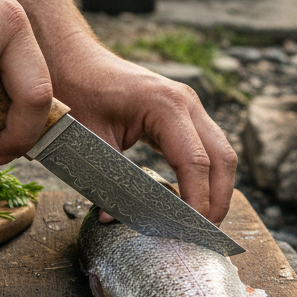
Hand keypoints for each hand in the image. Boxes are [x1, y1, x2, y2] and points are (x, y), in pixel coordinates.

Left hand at [50, 35, 237, 225]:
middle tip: (205, 235)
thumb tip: (113, 219)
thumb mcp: (89, 141)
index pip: (195, 162)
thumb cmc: (78, 93)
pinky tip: (191, 200)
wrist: (74, 60)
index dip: (197, 201)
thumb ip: (106, 181)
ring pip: (220, 153)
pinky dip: (205, 175)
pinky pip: (206, 147)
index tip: (191, 232)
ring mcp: (189, 106)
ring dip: (216, 188)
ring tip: (200, 223)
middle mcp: (186, 102)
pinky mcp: (184, 114)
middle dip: (218, 200)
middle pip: (222, 158)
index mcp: (165, 105)